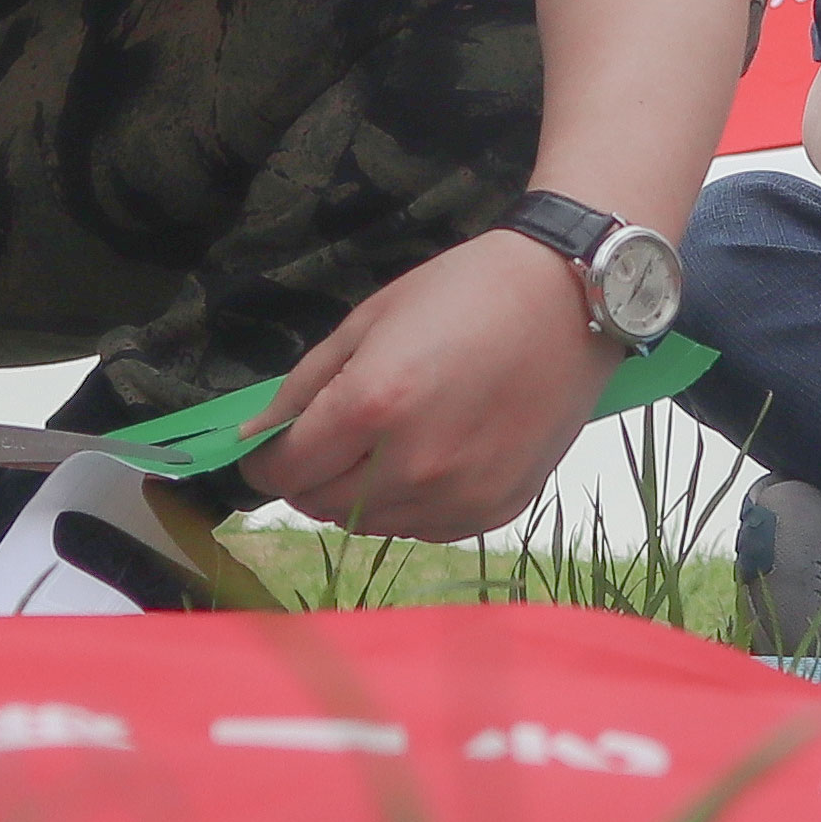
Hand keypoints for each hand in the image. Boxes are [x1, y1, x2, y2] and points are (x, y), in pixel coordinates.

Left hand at [236, 230, 608, 542]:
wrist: (568, 301)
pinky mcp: (493, 510)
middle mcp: (413, 465)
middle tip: (333, 435)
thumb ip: (303, 386)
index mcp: (372, 407)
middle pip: (320, 504)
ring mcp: (457, 496)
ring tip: (389, 440)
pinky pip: (422, 528)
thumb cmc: (464, 294)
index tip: (273, 444)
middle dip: (311, 474)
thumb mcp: (369, 320)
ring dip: (359, 492)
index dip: (266, 460)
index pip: (284, 471)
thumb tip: (252, 437)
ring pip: (369, 524)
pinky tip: (432, 454)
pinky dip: (410, 502)